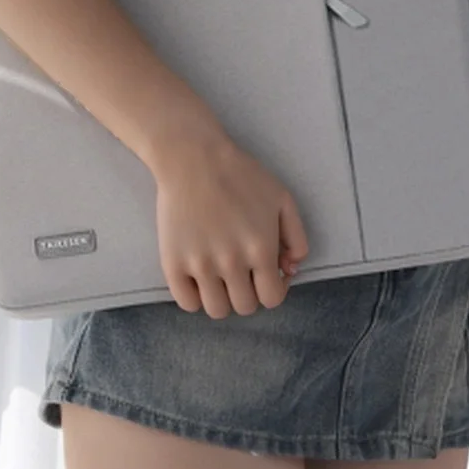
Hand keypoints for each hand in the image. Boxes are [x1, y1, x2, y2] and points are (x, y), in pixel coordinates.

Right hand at [151, 129, 308, 318]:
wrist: (193, 158)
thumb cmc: (241, 175)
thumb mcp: (282, 199)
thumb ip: (296, 237)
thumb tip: (290, 269)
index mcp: (261, 250)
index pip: (272, 299)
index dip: (273, 290)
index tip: (265, 276)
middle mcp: (232, 263)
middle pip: (245, 307)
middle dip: (248, 292)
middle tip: (241, 272)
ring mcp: (200, 265)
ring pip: (216, 310)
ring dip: (222, 298)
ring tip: (219, 276)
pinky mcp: (172, 263)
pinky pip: (186, 303)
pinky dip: (195, 297)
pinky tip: (198, 278)